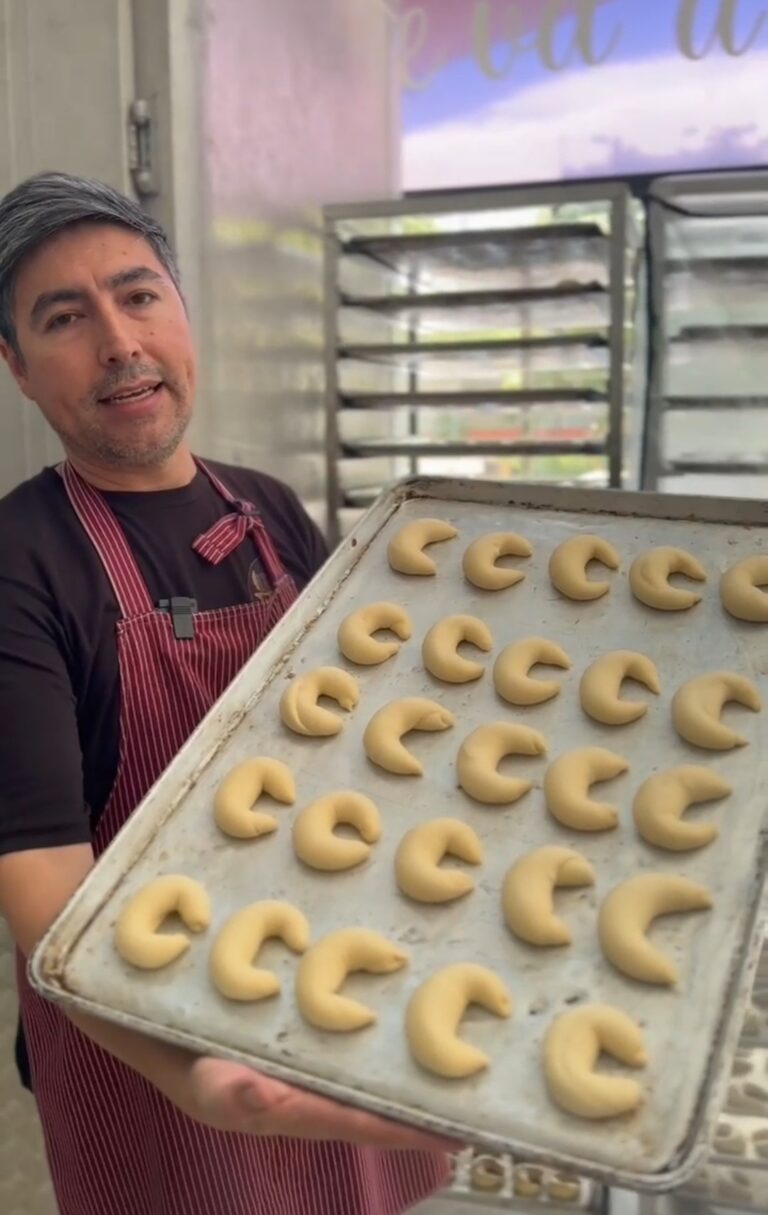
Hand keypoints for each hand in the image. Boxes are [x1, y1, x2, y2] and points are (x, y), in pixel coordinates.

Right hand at [183, 1056, 459, 1152]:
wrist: (164, 1030)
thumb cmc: (187, 1063)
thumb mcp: (205, 1082)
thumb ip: (237, 1094)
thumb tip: (271, 1098)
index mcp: (294, 1110)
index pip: (361, 1124)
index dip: (406, 1130)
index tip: (454, 1135)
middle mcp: (308, 1095)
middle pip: (373, 1106)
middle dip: (418, 1108)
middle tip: (472, 1105)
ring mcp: (305, 1071)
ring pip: (364, 1079)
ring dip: (403, 1077)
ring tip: (452, 1070)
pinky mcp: (299, 1043)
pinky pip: (347, 1046)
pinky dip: (375, 1044)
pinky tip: (399, 1025)